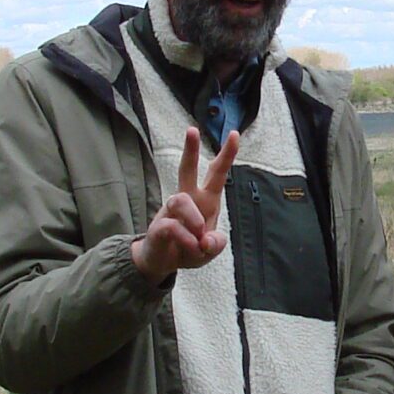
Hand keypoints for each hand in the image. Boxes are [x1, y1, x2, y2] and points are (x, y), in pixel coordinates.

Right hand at [130, 126, 238, 284]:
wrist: (162, 263)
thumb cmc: (189, 249)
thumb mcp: (210, 250)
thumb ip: (216, 244)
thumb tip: (206, 239)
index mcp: (207, 202)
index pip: (217, 174)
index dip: (227, 155)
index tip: (235, 134)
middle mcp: (188, 200)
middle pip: (187, 169)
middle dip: (190, 149)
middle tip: (192, 130)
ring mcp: (171, 211)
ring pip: (181, 200)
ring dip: (195, 222)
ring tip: (198, 242)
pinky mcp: (159, 224)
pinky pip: (174, 226)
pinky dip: (187, 241)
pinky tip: (192, 249)